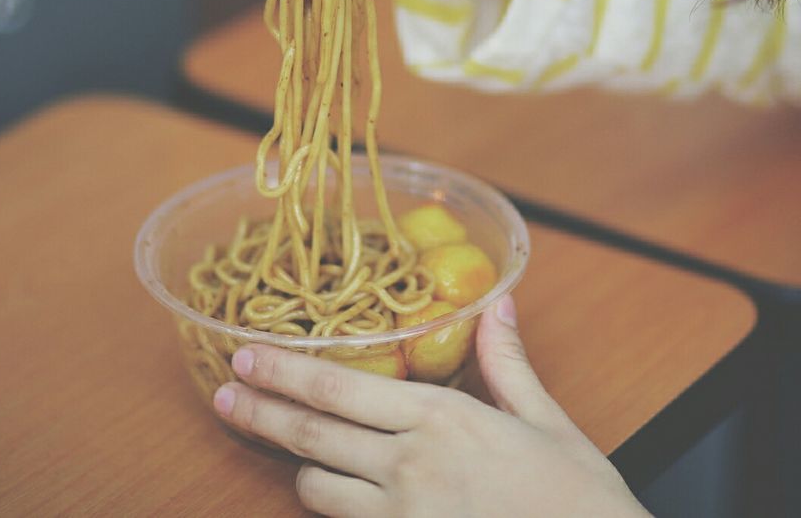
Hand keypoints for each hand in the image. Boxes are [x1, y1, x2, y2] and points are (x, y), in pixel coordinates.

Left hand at [213, 296, 646, 517]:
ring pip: (317, 491)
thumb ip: (507, 363)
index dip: (284, 371)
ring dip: (299, 469)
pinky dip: (332, 511)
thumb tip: (498, 304)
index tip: (245, 358)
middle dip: (260, 412)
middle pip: (311, 436)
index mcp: (442, 419)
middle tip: (223, 396)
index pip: (340, 388)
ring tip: (290, 451)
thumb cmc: (577, 496)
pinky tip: (330, 496)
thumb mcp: (546, 421)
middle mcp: (410, 467)